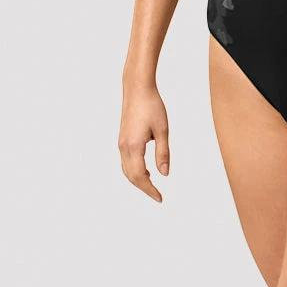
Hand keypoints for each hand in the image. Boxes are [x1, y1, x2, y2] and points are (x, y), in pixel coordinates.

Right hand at [119, 83, 170, 202]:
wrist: (137, 88)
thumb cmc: (151, 106)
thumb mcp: (162, 130)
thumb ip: (163, 153)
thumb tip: (164, 174)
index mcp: (134, 146)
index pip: (141, 176)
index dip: (150, 189)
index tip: (160, 198)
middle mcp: (124, 147)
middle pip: (131, 176)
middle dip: (144, 188)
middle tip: (157, 196)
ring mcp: (121, 143)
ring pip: (126, 170)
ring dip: (138, 180)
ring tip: (152, 186)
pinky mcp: (122, 138)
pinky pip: (126, 161)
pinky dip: (134, 170)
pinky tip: (146, 170)